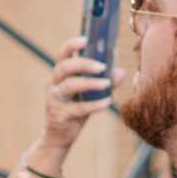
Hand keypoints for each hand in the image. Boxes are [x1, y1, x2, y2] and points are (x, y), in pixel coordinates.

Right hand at [40, 34, 120, 151]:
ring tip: (106, 83)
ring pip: (69, 85)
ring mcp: (56, 100)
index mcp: (62, 75)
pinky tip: (107, 103)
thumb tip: (121, 72)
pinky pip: (78, 108)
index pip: (63, 54)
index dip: (72, 45)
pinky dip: (94, 105)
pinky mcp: (60, 116)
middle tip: (102, 66)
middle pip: (64, 67)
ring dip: (89, 82)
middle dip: (83, 63)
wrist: (59, 137)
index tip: (86, 40)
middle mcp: (55, 85)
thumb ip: (104, 81)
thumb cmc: (75, 110)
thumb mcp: (90, 94)